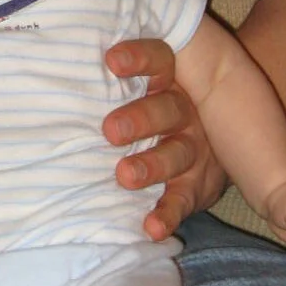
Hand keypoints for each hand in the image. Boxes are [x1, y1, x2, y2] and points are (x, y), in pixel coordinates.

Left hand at [103, 38, 226, 240]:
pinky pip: (183, 201)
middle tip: (109, 130)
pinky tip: (151, 227)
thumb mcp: (151, 83)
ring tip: (125, 176)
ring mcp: (195, 149)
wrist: (228, 137)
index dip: (139, 58)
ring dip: (152, 166)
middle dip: (140, 119)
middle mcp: (186, 113)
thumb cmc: (157, 106)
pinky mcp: (198, 186)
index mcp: (172, 81)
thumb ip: (117, 75)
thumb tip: (56, 57)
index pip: (160, 60)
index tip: (111, 61)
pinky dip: (168, 215)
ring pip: (177, 154)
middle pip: (168, 110)